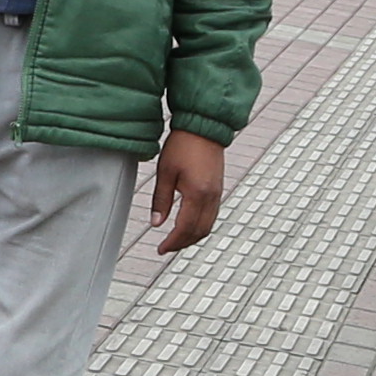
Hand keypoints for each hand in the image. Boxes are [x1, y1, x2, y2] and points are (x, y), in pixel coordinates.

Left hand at [146, 134, 224, 254]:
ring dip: (192, 237)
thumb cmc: (183, 145)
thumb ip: (161, 200)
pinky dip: (199, 226)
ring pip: (207, 226)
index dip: (172, 242)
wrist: (204, 127)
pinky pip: (211, 216)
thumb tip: (156, 223)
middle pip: (199, 232)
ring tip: (175, 240)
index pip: (185, 228)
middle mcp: (211, 197)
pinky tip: (187, 225)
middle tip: (166, 248)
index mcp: (197, 194)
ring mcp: (217, 194)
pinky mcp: (218, 189)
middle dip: (182, 244)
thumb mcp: (165, 172)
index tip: (161, 249)